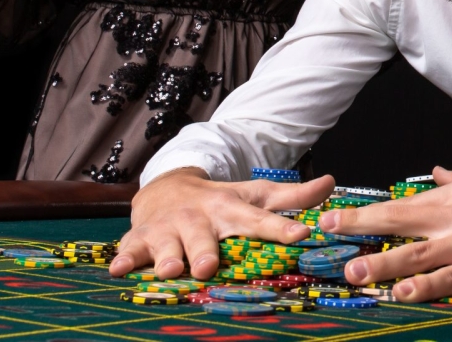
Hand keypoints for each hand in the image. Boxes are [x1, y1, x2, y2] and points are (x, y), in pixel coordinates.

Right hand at [111, 169, 334, 279]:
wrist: (167, 188)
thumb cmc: (218, 201)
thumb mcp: (254, 195)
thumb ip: (292, 197)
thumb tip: (332, 182)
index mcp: (230, 210)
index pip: (259, 219)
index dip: (280, 227)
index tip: (300, 235)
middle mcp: (198, 219)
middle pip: (203, 238)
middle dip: (205, 251)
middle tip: (208, 266)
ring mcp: (167, 229)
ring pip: (166, 245)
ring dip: (167, 257)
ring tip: (171, 269)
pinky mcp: (140, 238)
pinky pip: (130, 249)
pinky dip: (124, 258)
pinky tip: (119, 269)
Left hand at [319, 166, 451, 300]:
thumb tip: (433, 172)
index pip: (402, 205)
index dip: (365, 213)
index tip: (333, 217)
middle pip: (400, 221)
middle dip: (361, 227)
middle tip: (329, 233)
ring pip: (417, 254)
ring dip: (383, 263)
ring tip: (356, 272)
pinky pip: (447, 279)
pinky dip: (423, 286)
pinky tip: (402, 293)